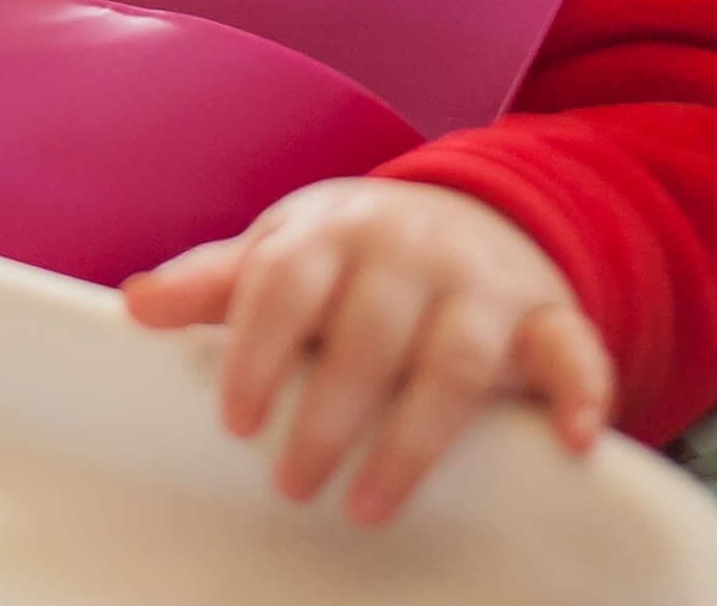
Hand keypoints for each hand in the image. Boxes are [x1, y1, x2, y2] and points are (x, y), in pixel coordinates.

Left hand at [121, 177, 615, 523]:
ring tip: (371, 503)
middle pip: (369, 331)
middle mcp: (411, 248)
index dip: (258, 349)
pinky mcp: (547, 315)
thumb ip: (216, 282)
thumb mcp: (285, 253)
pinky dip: (582, 392)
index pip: (288, 281)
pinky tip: (575, 442)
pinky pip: (574, 349)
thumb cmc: (354, 256)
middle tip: (295, 483)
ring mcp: (483, 281)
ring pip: (457, 356)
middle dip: (331, 412)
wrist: (474, 214)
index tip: (237, 422)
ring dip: (417, 436)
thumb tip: (134, 304)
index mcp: (335, 231)